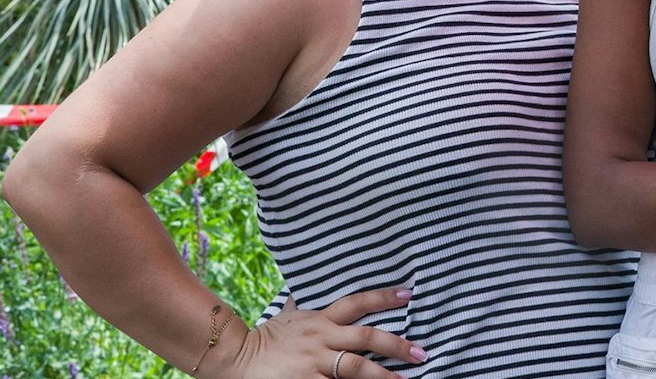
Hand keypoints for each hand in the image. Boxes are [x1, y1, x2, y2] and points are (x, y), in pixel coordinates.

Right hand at [221, 289, 425, 378]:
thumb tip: (308, 286)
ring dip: (382, 376)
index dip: (383, 297)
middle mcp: (321, 338)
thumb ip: (305, 304)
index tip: (408, 294)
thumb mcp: (288, 315)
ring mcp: (314, 362)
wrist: (235, 357)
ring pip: (355, 368)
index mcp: (320, 319)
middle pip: (366, 338)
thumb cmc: (265, 337)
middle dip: (396, 345)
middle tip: (421, 353)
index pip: (356, 302)